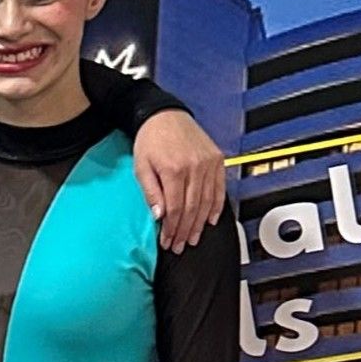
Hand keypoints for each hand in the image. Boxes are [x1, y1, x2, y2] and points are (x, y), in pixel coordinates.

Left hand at [133, 108, 228, 250]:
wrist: (164, 115)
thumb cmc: (150, 140)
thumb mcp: (141, 167)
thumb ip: (151, 193)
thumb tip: (160, 216)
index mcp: (173, 170)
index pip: (175, 209)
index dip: (172, 229)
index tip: (168, 241)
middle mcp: (194, 167)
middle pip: (192, 209)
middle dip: (186, 231)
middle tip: (180, 246)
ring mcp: (208, 163)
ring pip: (207, 202)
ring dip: (201, 224)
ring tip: (194, 238)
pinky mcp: (217, 160)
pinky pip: (219, 188)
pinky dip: (217, 206)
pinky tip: (211, 220)